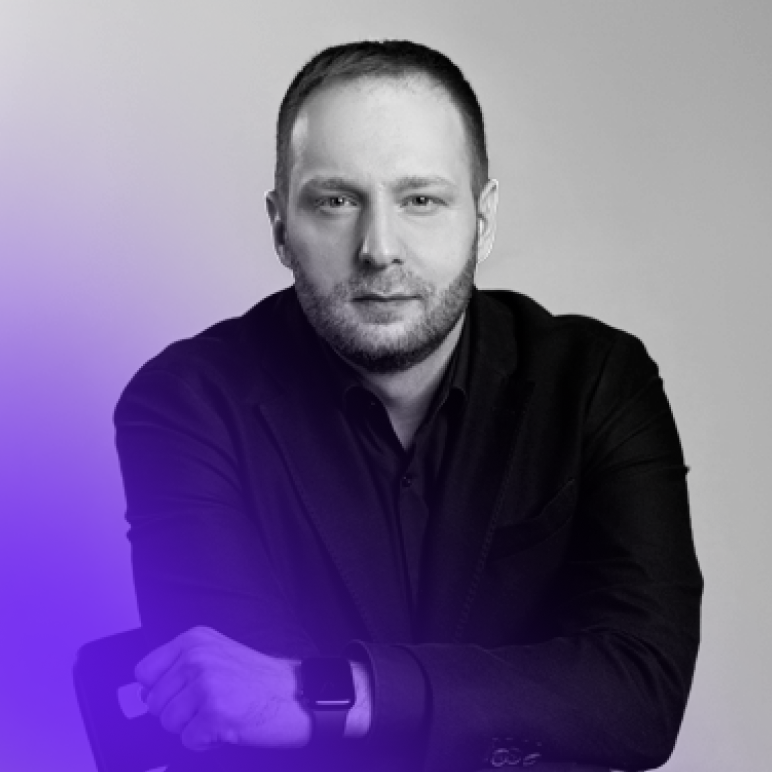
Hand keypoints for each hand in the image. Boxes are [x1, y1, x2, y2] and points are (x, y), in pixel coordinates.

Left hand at [134, 626, 310, 750]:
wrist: (296, 695)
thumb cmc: (259, 680)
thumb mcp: (217, 655)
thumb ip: (180, 667)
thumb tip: (145, 694)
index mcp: (194, 640)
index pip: (144, 671)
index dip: (160, 690)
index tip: (184, 693)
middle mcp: (197, 657)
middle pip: (154, 703)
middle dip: (178, 712)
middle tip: (211, 705)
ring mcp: (205, 684)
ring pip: (168, 724)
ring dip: (192, 727)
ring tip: (221, 714)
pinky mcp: (214, 712)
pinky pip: (188, 741)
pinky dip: (206, 742)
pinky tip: (228, 726)